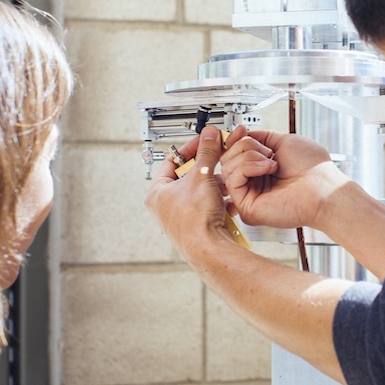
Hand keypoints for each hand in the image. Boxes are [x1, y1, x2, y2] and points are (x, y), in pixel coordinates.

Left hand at [145, 127, 234, 262]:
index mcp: (157, 193)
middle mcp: (165, 206)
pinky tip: (227, 202)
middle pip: (188, 176)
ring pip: (201, 192)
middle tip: (218, 162)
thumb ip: (206, 152)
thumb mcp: (202, 176)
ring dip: (216, 187)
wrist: (208, 248)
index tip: (205, 142)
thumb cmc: (195, 220)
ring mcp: (180, 217)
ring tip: (224, 185)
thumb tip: (208, 136)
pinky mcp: (195, 226)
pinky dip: (219, 202)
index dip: (191, 148)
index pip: (173, 160)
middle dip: (207, 170)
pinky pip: (208, 207)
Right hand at [220, 128, 352, 229]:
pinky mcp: (247, 207)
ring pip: (228, 166)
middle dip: (245, 146)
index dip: (234, 140)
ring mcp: (250, 195)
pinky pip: (232, 180)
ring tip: (272, 162)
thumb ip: (261, 137)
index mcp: (261, 168)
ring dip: (250, 156)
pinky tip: (267, 168)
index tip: (240, 130)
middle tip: (267, 151)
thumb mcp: (283, 141)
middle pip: (228, 158)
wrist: (323, 187)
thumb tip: (243, 133)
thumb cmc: (313, 168)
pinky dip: (248, 167)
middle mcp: (254, 182)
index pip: (234, 153)